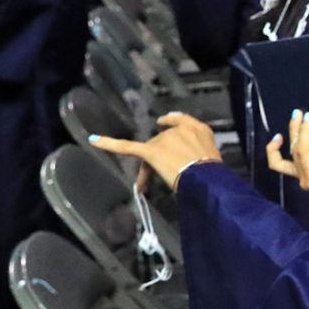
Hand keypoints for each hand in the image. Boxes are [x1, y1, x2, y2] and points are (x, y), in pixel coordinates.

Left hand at [88, 112, 221, 190]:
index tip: (163, 122)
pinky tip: (93, 140)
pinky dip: (109, 143)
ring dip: (149, 167)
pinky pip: (127, 146)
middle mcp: (180, 130)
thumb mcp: (212, 158)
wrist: (207, 179)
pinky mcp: (149, 150)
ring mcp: (164, 140)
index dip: (172, 124)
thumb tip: (186, 165)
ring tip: (149, 185)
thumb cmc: (214, 174)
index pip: (182, 123)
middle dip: (163, 156)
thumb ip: (199, 154)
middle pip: (164, 141)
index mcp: (199, 129)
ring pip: (151, 151)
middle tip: (168, 175)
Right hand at [265, 109, 308, 193]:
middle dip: (294, 129)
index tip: (279, 135)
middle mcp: (304, 181)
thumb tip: (308, 127)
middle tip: (298, 113)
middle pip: (292, 150)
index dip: (272, 149)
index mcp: (303, 178)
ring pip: (301, 149)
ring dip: (304, 130)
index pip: (277, 165)